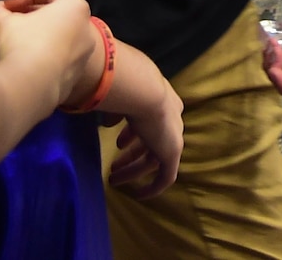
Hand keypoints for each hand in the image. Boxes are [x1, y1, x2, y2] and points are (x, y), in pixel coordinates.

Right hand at [0, 0, 93, 107]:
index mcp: (75, 8)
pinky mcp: (74, 79)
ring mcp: (82, 57)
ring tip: (9, 43)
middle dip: (30, 15)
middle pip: (58, 14)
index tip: (10, 1)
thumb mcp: (4, 22)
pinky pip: (57, 61)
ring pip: (58, 39)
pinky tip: (19, 65)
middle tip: (7, 20)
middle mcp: (86, 30)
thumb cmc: (23, 45)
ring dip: (36, 37)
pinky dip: (41, 58)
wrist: (30, 91)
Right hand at [105, 69, 183, 198]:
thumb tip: (107, 121)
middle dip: (131, 155)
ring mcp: (174, 135)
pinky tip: (138, 195)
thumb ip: (114, 110)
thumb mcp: (116, 96)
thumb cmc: (123, 86)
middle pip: (151, 142)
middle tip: (113, 167)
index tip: (118, 144)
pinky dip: (153, 187)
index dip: (132, 134)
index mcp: (161, 99)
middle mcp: (172, 117)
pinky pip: (165, 176)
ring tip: (113, 178)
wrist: (141, 89)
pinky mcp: (173, 152)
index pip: (148, 121)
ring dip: (132, 169)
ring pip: (154, 159)